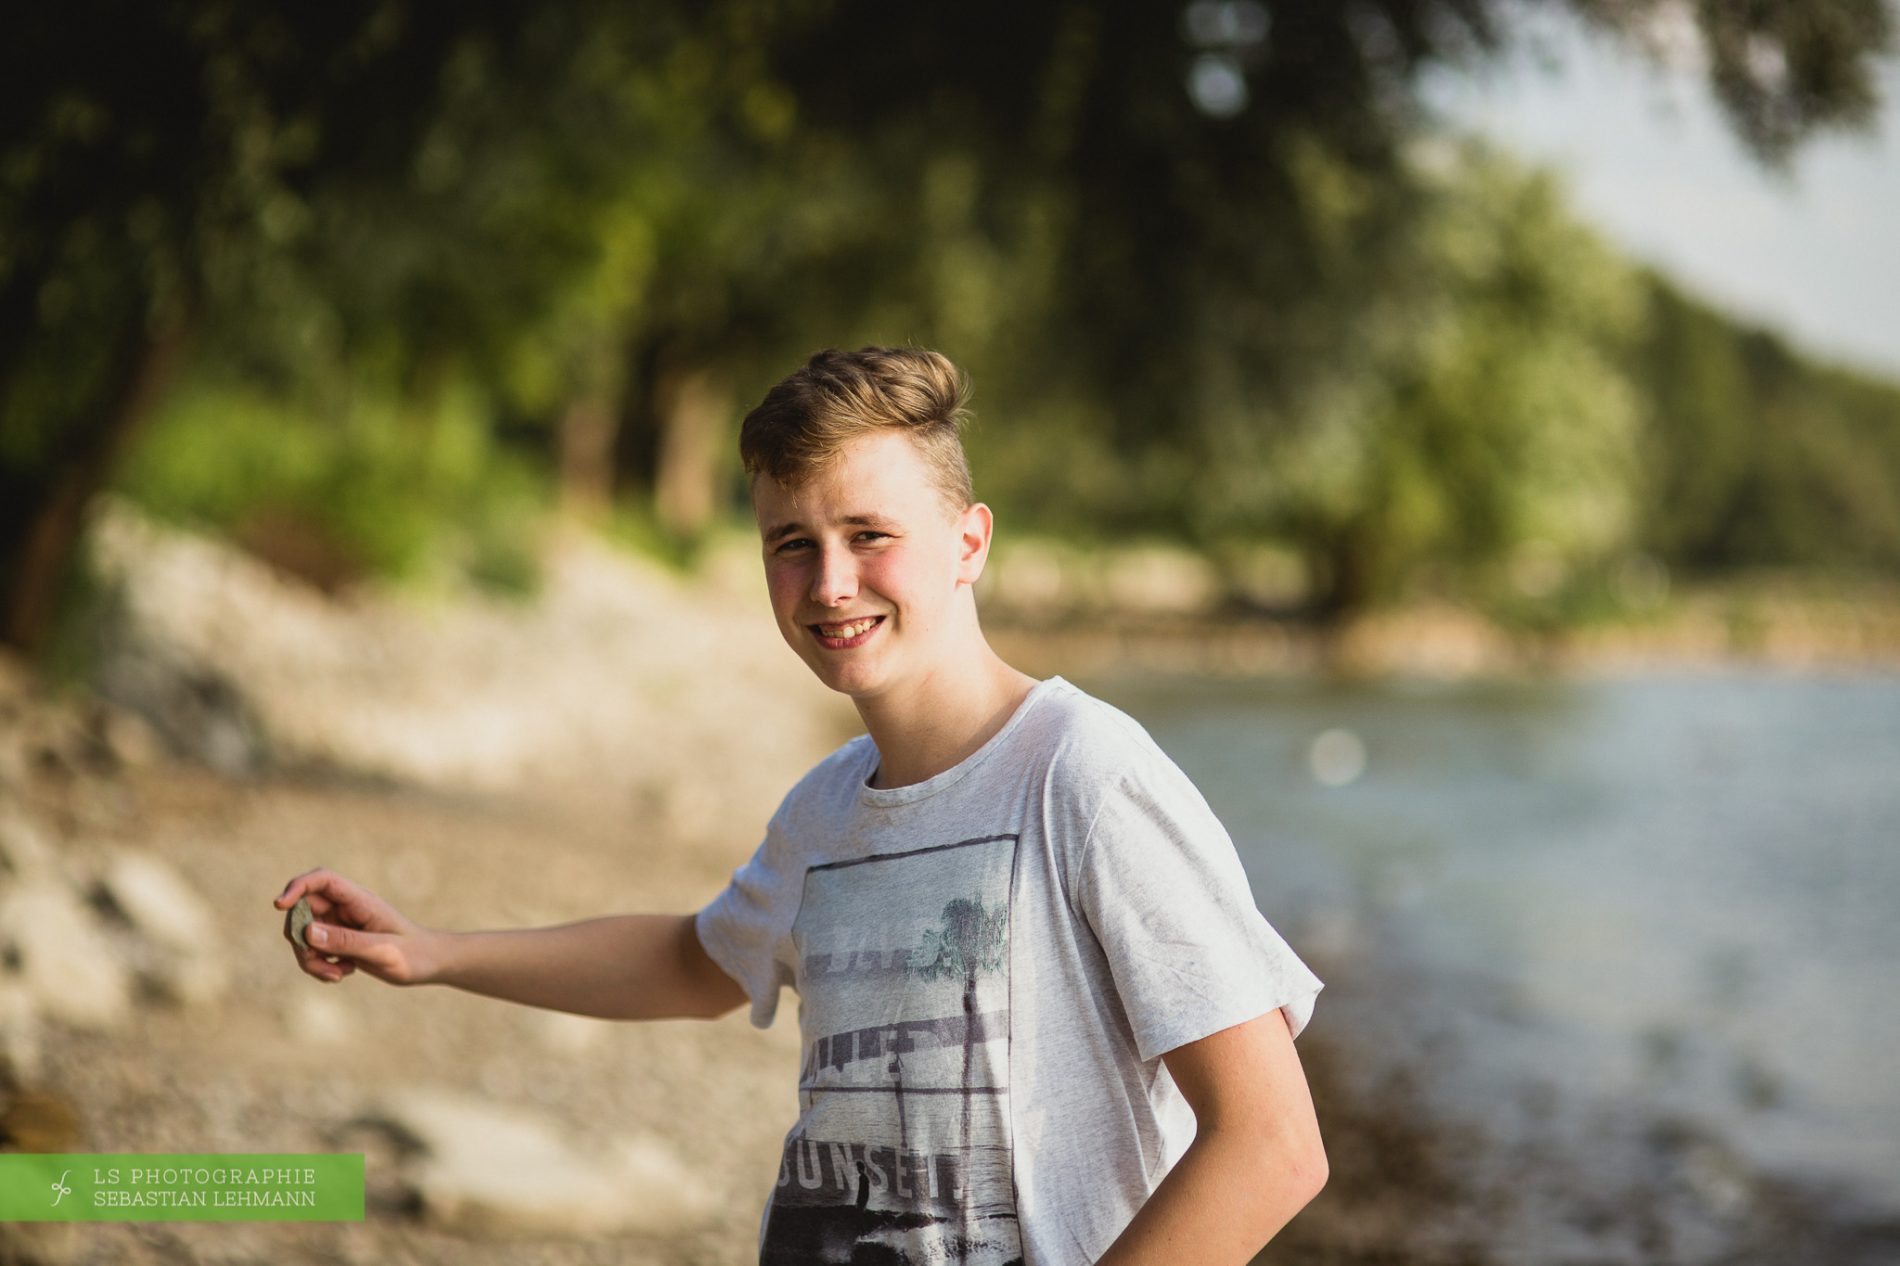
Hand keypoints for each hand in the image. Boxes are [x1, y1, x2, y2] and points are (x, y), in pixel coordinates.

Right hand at [272, 867, 441, 985]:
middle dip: (301, 941)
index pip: (321, 881)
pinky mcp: (339, 942)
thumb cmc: (413, 954)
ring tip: (338, 975)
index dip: (296, 887)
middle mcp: (347, 909)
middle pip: (303, 912)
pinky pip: (314, 951)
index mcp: (359, 900)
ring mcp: (341, 925)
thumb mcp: (381, 950)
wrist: (430, 964)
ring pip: (305, 936)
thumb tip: (306, 932)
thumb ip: (345, 941)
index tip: (279, 905)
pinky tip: (343, 974)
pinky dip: (320, 966)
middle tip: (320, 964)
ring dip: (312, 959)